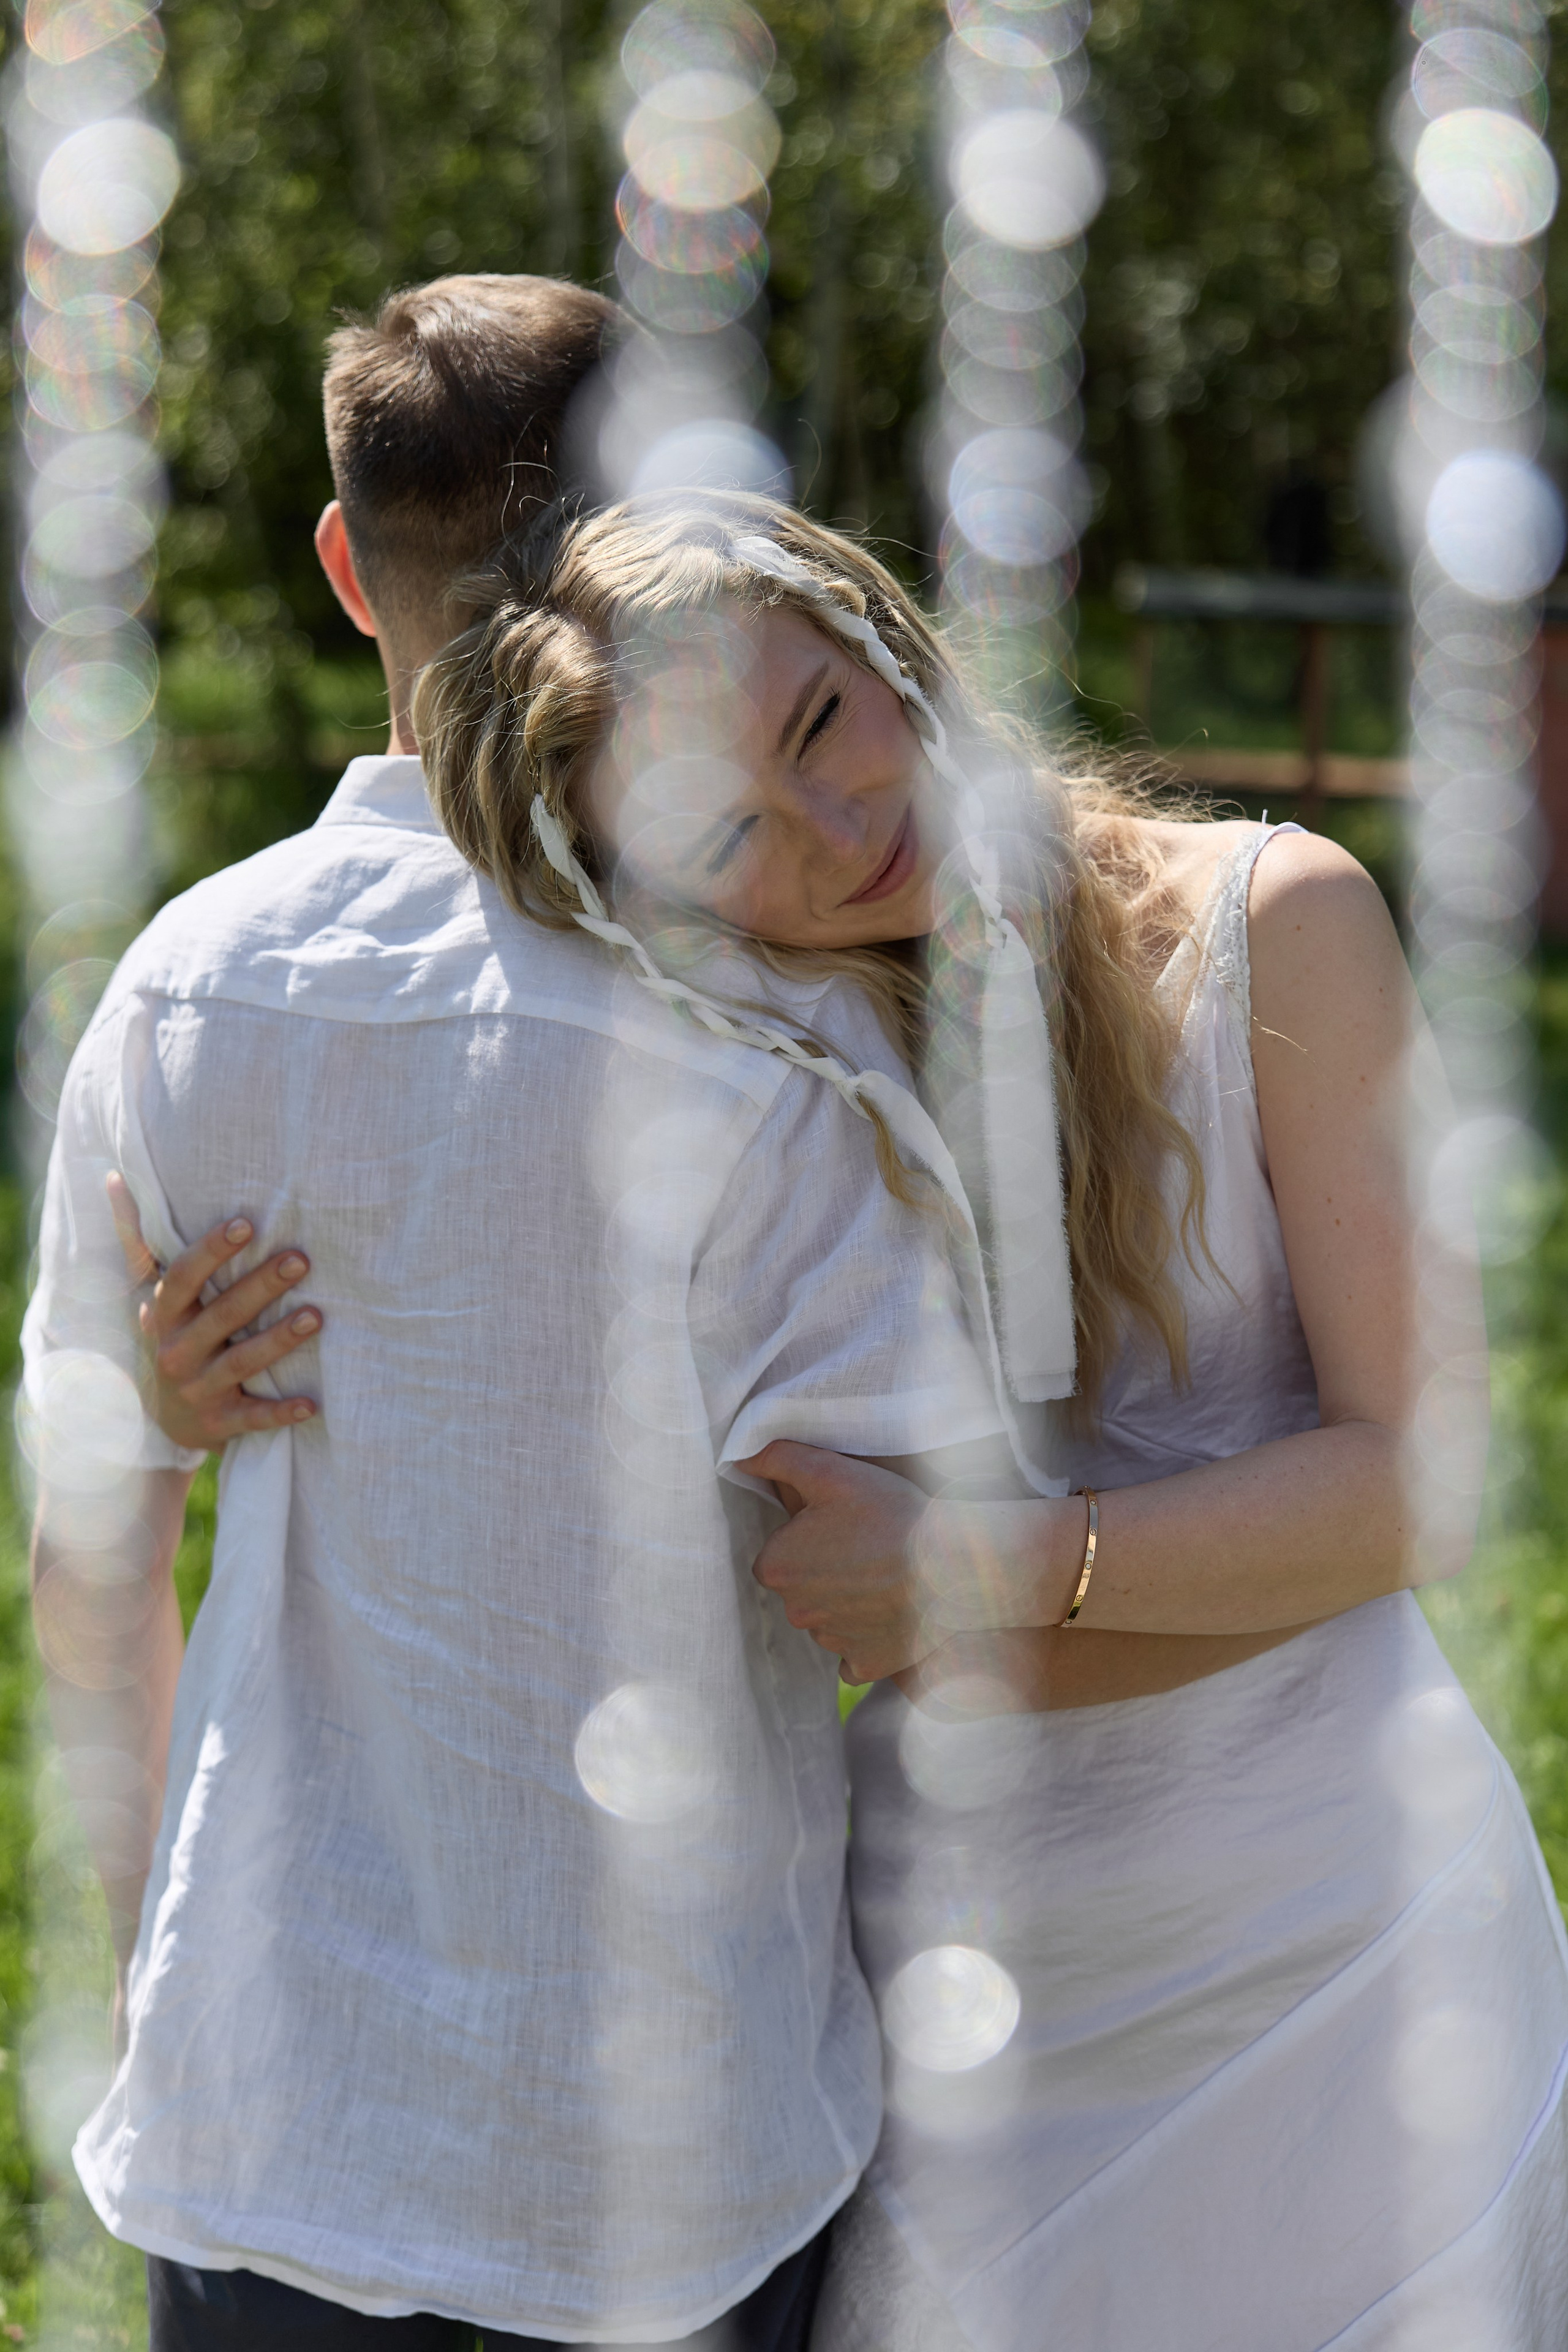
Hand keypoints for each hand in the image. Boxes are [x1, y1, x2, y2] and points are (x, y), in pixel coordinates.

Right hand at [107, 1174, 321, 1449]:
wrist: (160, 1422)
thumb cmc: (167, 1338)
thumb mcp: (147, 1294)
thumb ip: (137, 1240)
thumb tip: (115, 1177)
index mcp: (163, 1316)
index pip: (183, 1278)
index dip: (212, 1251)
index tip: (246, 1223)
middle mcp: (177, 1351)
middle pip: (222, 1315)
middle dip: (261, 1286)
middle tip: (301, 1259)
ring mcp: (198, 1389)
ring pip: (241, 1362)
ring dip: (279, 1340)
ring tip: (317, 1315)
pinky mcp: (220, 1423)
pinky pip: (253, 1417)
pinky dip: (281, 1412)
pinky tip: (312, 1403)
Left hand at [741, 1442, 940, 1683]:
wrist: (951, 1566)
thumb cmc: (889, 1514)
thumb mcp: (831, 1470)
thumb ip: (779, 1459)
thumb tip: (741, 1459)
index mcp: (777, 1566)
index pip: (779, 1553)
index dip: (808, 1537)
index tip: (842, 1526)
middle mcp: (796, 1611)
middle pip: (803, 1588)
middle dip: (826, 1571)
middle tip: (867, 1547)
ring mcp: (832, 1642)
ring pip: (829, 1620)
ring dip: (848, 1604)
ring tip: (887, 1576)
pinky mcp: (865, 1664)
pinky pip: (855, 1656)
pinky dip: (868, 1640)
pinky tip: (890, 1616)